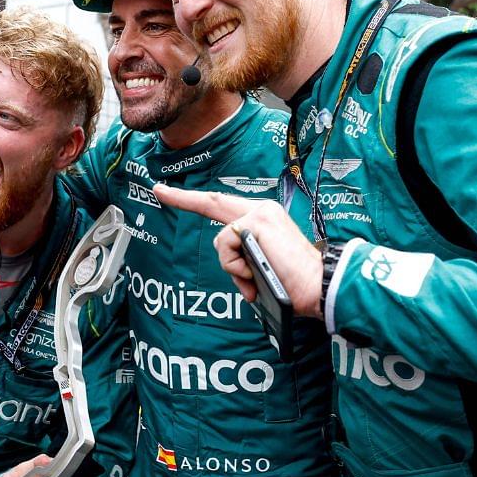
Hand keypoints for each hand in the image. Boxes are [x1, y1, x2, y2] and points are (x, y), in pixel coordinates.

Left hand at [153, 184, 323, 318]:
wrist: (317, 286)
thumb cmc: (294, 282)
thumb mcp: (263, 266)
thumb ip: (245, 258)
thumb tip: (237, 270)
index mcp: (264, 219)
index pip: (226, 206)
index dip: (199, 200)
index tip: (174, 193)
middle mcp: (262, 210)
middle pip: (214, 202)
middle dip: (183, 197)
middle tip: (159, 190)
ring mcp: (259, 214)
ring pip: (222, 240)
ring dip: (232, 267)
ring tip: (255, 278)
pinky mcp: (256, 223)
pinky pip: (227, 247)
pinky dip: (235, 267)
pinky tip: (254, 273)